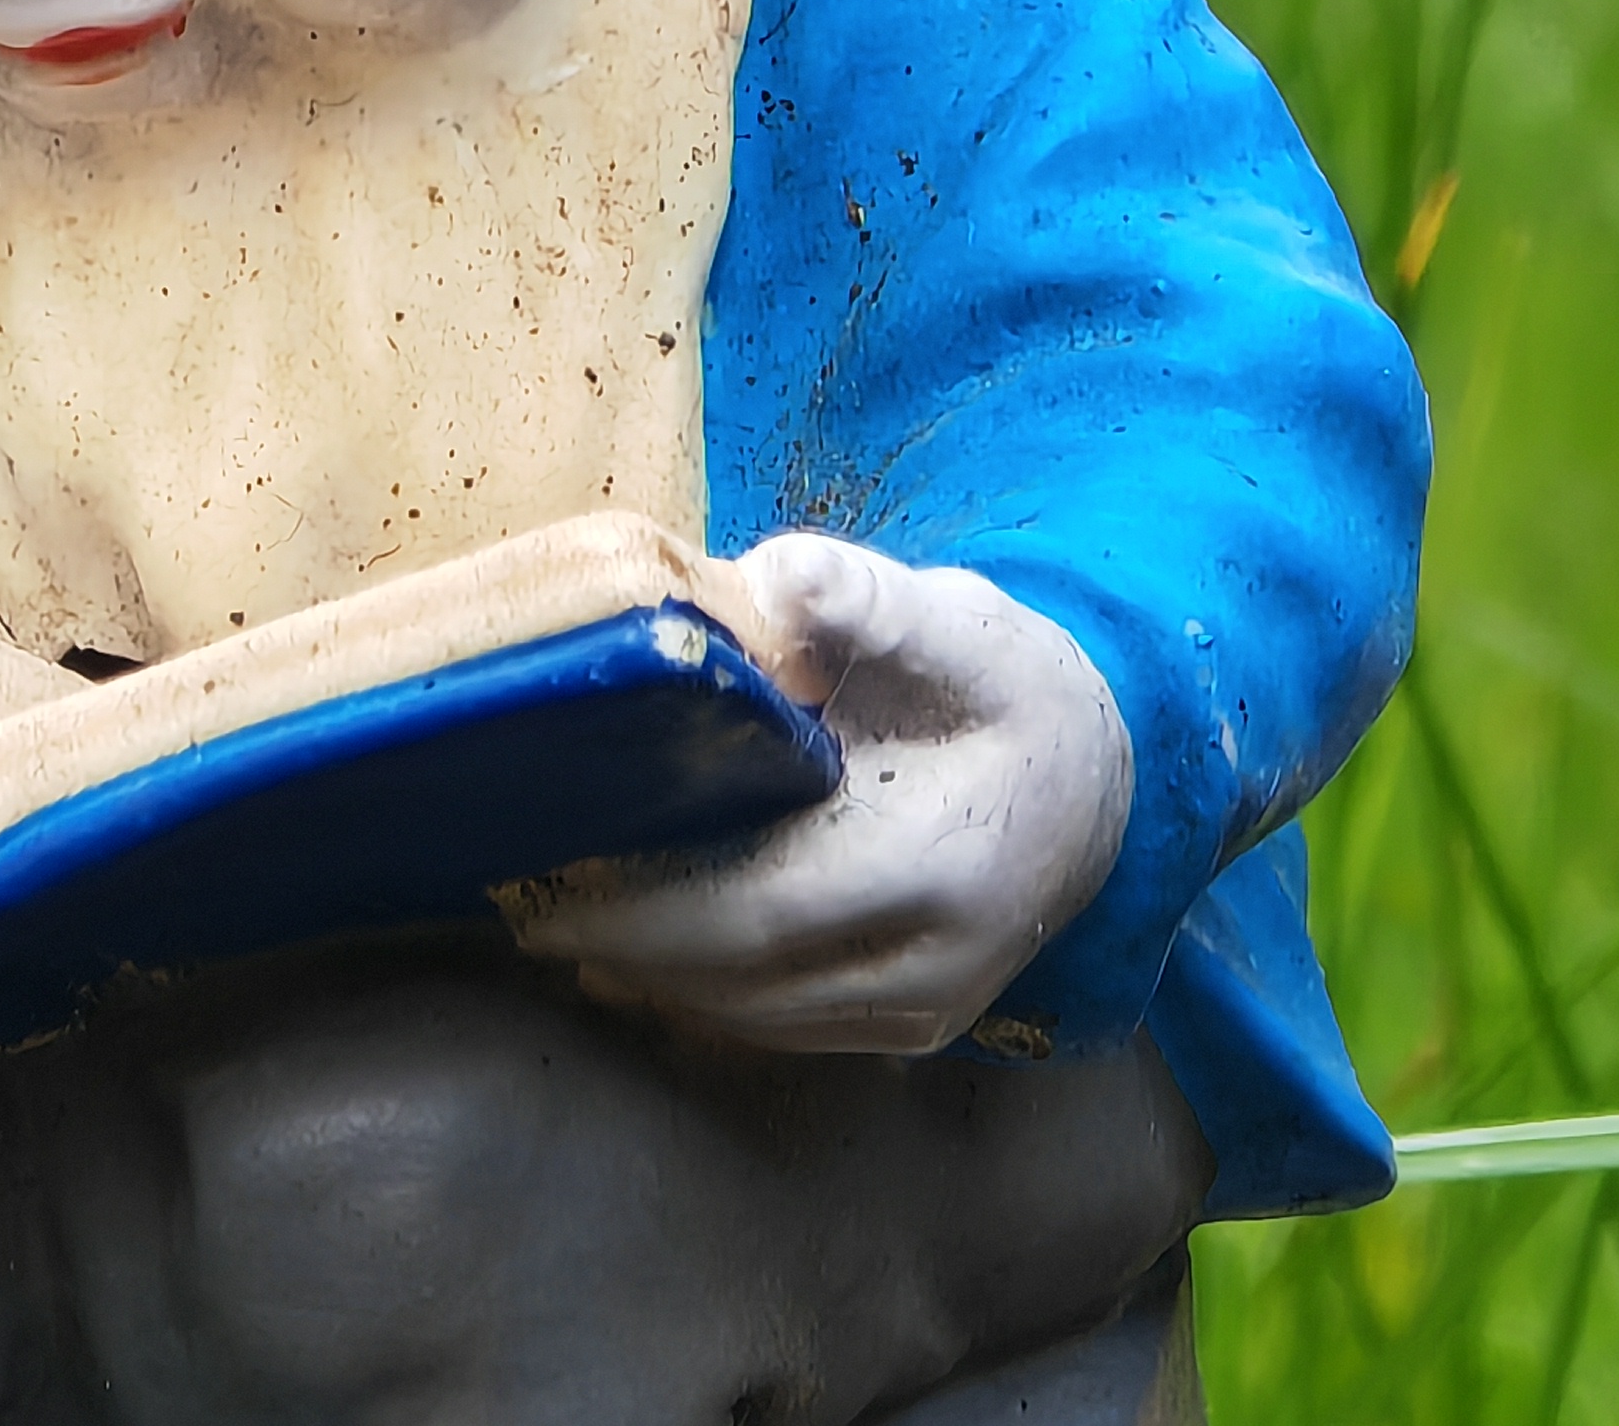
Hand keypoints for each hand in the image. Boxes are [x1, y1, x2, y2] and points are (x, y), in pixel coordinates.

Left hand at [505, 533, 1130, 1054]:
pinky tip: (632, 961)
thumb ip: (855, 596)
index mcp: (943, 859)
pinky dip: (704, 1000)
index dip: (646, 913)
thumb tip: (766, 588)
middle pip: (746, 981)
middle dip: (623, 950)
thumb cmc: (1003, 684)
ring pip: (760, 1020)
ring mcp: (932, 1009)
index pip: (763, 910)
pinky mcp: (915, 1026)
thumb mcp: (949, 616)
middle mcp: (942, 961)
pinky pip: (788, 1030)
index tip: (546, 888)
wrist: (1099, 774)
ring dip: (652, 983)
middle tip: (519, 907)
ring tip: (555, 927)